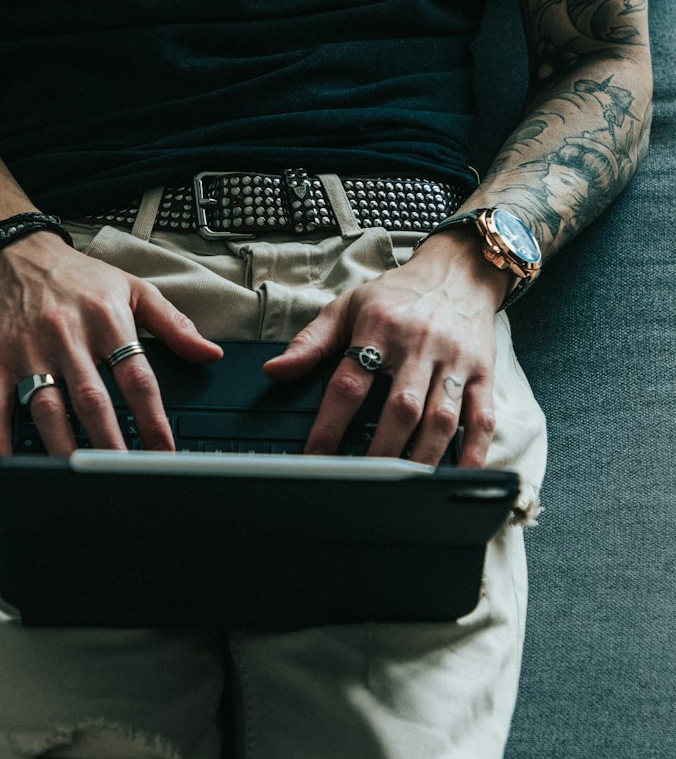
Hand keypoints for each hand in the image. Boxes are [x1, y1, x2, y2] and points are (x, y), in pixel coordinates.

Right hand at [0, 232, 221, 456]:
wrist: (16, 253)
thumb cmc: (79, 277)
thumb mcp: (134, 289)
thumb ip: (174, 324)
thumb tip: (210, 353)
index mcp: (106, 320)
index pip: (135, 376)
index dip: (152, 417)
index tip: (164, 451)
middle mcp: (67, 336)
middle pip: (91, 399)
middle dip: (109, 443)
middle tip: (124, 477)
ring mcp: (29, 350)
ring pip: (47, 408)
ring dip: (64, 446)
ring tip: (79, 478)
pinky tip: (8, 466)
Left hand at [264, 231, 509, 466]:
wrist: (456, 272)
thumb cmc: (396, 295)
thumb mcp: (347, 306)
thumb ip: (310, 342)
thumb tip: (275, 371)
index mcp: (379, 328)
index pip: (350, 383)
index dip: (330, 424)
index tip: (315, 455)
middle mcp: (419, 345)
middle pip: (400, 407)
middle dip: (380, 450)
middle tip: (361, 481)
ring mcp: (455, 360)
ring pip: (441, 418)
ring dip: (421, 457)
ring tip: (401, 486)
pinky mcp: (483, 373)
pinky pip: (481, 417)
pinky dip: (473, 450)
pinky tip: (458, 473)